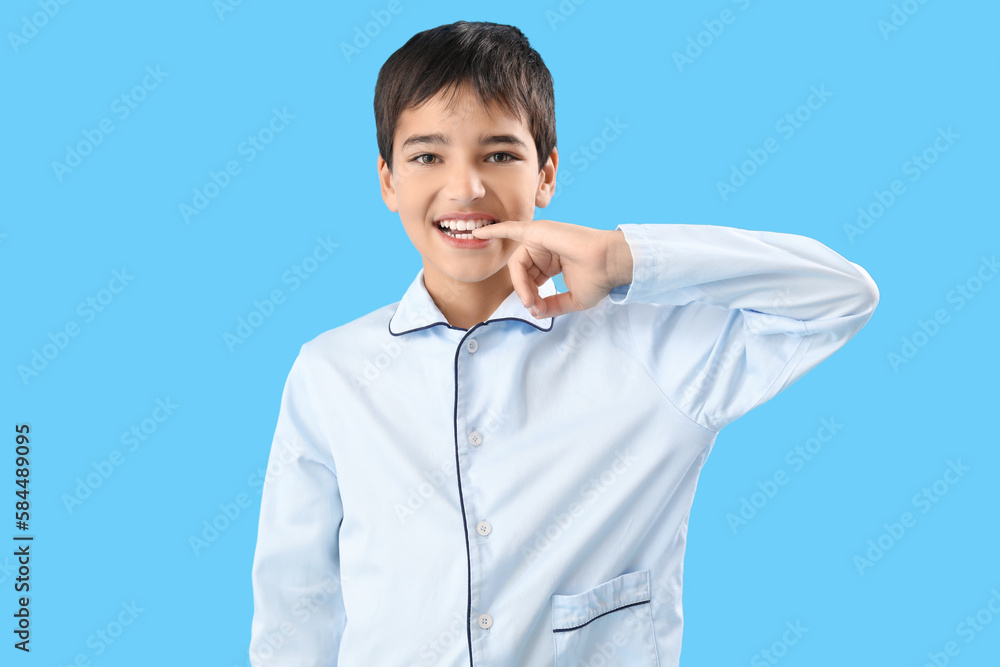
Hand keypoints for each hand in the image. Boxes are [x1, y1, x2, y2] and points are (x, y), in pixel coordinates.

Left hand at [470, 219, 633, 317]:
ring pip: (517, 264)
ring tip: (530, 298)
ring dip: (521, 284)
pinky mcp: (539, 231)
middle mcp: (545, 248)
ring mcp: (542, 238)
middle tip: (533, 304)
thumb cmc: (598, 279)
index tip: (539, 308)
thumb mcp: (572, 299)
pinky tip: (479, 234)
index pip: (530, 279)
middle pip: (522, 272)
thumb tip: (534, 312)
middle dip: (525, 291)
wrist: (610, 265)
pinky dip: (495, 230)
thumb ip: (552, 305)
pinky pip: (511, 230)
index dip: (532, 295)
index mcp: (553, 261)